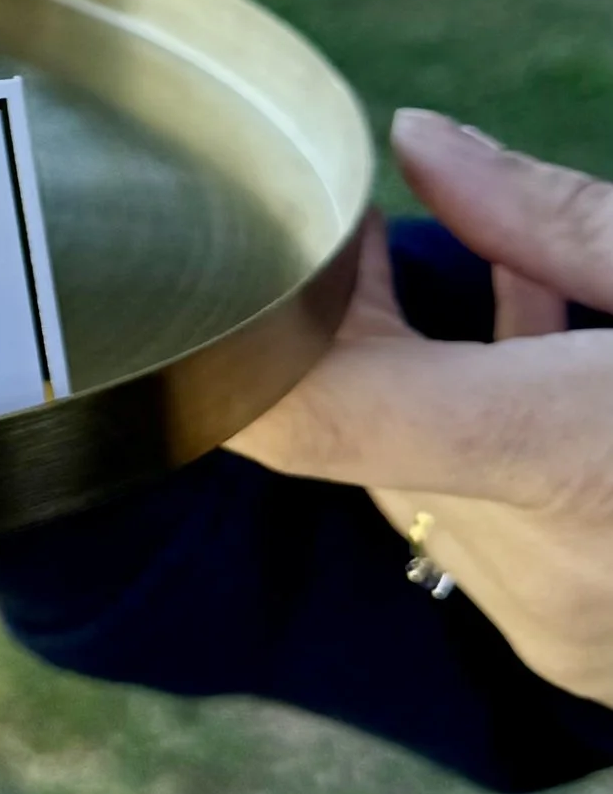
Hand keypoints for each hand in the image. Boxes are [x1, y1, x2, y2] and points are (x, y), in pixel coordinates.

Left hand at [231, 110, 612, 708]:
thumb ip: (554, 217)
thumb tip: (415, 139)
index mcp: (576, 460)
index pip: (314, 413)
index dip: (233, 336)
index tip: (218, 249)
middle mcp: (556, 567)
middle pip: (370, 427)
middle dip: (362, 324)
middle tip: (383, 227)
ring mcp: (572, 631)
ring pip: (418, 475)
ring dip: (434, 380)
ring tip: (509, 290)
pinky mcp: (583, 653)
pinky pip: (480, 523)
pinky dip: (490, 441)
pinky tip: (550, 358)